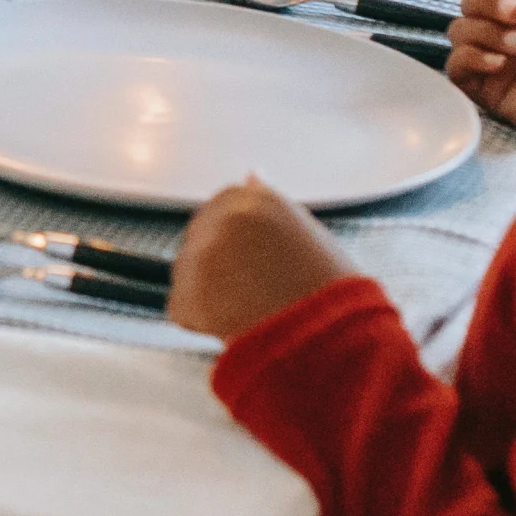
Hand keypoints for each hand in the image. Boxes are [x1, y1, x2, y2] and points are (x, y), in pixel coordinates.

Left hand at [169, 178, 357, 340]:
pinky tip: (235, 326)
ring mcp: (201, 255)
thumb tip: (251, 175)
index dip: (237, 242)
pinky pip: (183, 308)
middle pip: (202, 236)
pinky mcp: (186, 294)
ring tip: (250, 311)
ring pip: (189, 272)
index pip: (224, 207)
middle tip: (251, 291)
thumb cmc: (332, 294)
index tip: (249, 260)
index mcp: (256, 199)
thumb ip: (272, 206)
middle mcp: (224, 219)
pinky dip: (201, 322)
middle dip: (218, 262)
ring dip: (208, 291)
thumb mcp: (310, 234)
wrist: (330, 340)